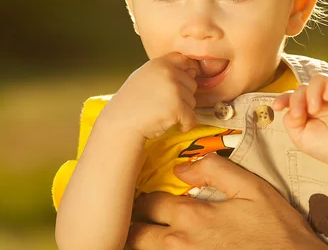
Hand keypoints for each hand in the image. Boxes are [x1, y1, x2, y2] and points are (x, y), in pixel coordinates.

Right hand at [101, 52, 199, 138]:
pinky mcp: (177, 107)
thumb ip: (165, 71)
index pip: (184, 60)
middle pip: (192, 83)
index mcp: (159, 63)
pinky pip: (191, 117)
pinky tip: (175, 125)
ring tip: (163, 113)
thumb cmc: (131, 102)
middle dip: (183, 96)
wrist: (121, 122)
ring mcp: (173, 89)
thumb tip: (193, 70)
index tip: (178, 85)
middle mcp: (168, 73)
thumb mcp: (144, 76)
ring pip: (192, 101)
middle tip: (165, 104)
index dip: (186, 72)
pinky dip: (185, 124)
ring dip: (182, 110)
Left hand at [127, 154, 325, 249]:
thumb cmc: (277, 234)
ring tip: (142, 235)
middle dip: (132, 223)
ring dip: (139, 243)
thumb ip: (214, 170)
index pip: (146, 203)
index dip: (142, 198)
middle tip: (135, 219)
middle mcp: (180, 243)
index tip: (143, 198)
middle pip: (134, 233)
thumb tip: (182, 167)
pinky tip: (160, 247)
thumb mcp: (252, 189)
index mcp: (190, 216)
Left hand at [273, 73, 327, 163]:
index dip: (282, 99)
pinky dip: (325, 87)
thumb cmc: (326, 147)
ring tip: (314, 109)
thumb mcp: (301, 137)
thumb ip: (291, 121)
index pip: (291, 97)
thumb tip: (290, 109)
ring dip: (311, 93)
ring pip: (316, 79)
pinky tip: (326, 99)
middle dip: (296, 100)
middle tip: (299, 115)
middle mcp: (319, 101)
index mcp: (306, 111)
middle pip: (301, 88)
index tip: (277, 107)